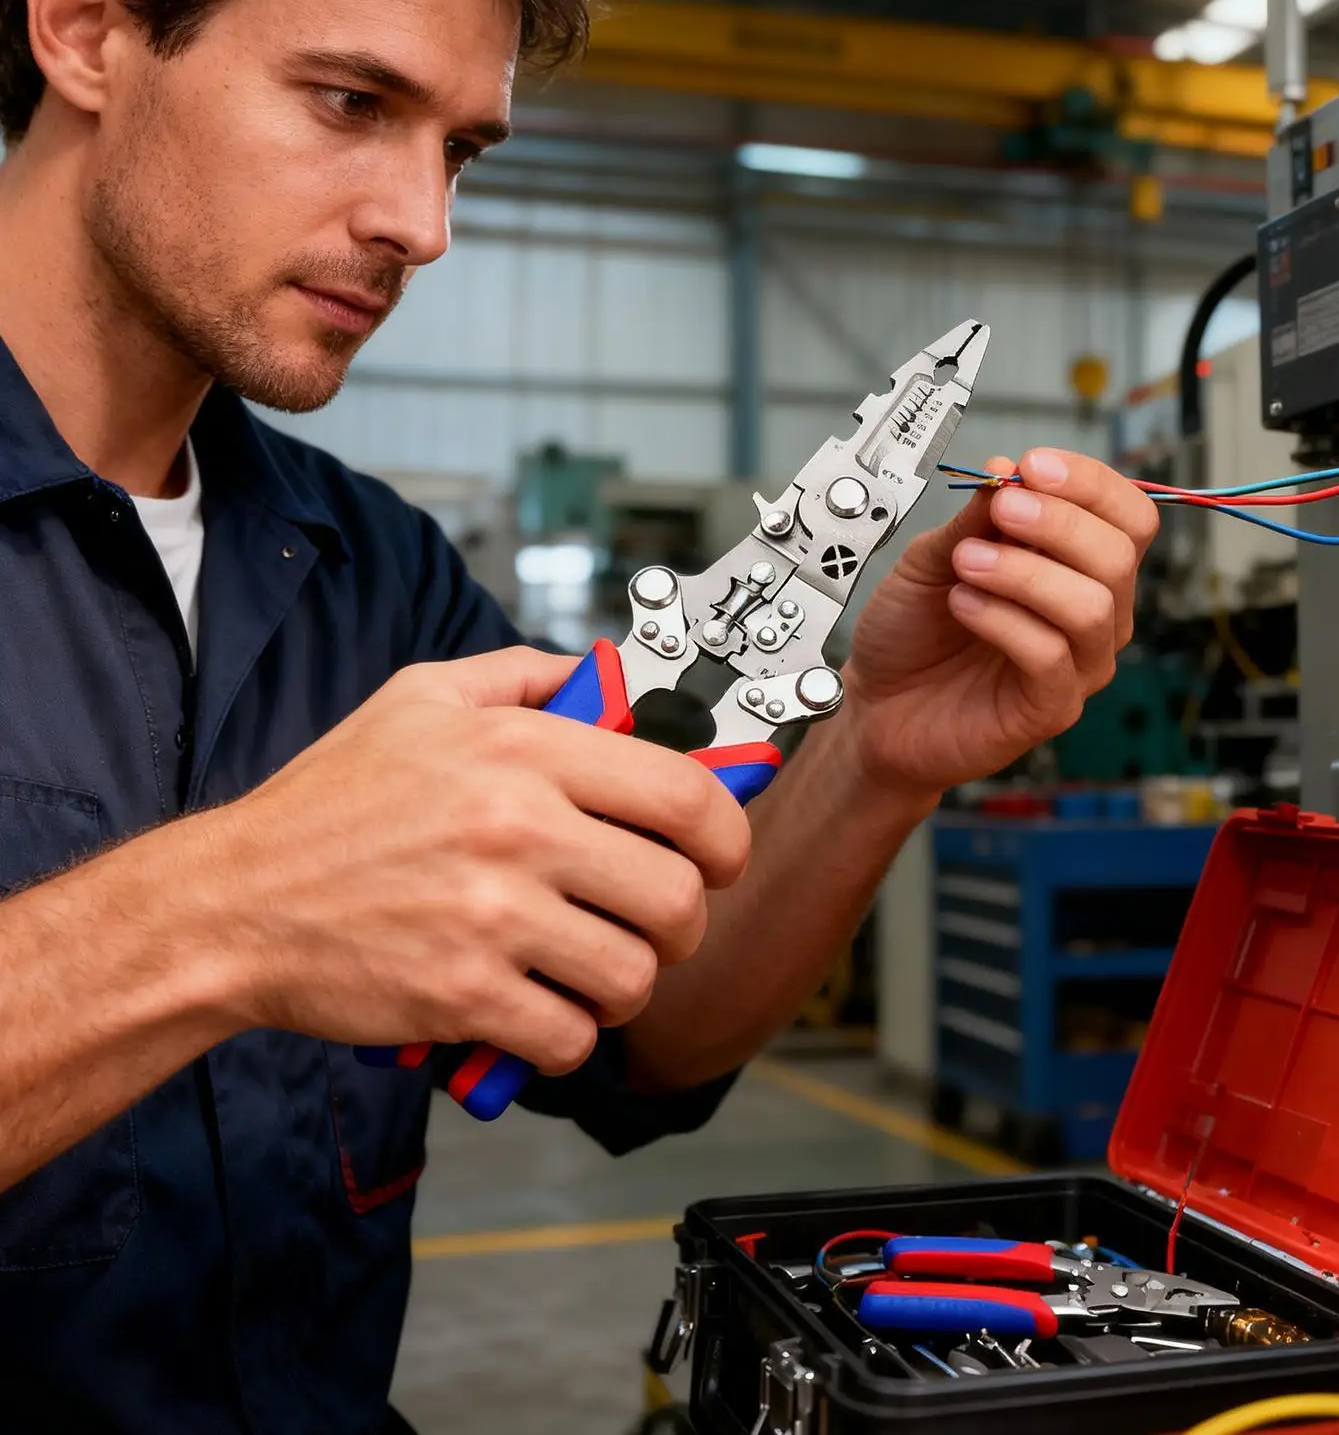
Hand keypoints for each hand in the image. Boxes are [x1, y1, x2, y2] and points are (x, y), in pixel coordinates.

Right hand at [195, 648, 751, 1073]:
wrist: (234, 903)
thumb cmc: (330, 804)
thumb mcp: (422, 699)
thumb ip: (524, 675)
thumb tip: (604, 680)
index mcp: (523, 750)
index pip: (685, 794)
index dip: (729, 834)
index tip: (723, 856)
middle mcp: (519, 829)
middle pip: (677, 896)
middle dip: (681, 921)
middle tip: (651, 922)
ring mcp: (493, 917)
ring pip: (634, 974)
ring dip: (625, 982)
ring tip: (588, 967)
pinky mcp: (463, 996)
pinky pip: (571, 1038)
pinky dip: (566, 1037)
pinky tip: (538, 1010)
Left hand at [841, 448, 1158, 795]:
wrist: (876, 701)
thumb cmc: (915, 629)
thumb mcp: (937, 555)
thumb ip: (977, 517)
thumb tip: (1008, 469)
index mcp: (1079, 568)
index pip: (1128, 517)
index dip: (1090, 484)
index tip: (1032, 466)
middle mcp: (1094, 614)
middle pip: (1119, 555)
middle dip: (1059, 521)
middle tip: (1001, 509)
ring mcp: (1078, 666)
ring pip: (1093, 606)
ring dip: (1026, 572)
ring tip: (966, 563)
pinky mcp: (1051, 709)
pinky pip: (1051, 656)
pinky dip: (1003, 620)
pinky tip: (963, 605)